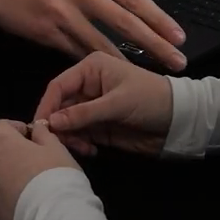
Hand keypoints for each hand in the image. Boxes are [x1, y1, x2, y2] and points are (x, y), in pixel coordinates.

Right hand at [0, 0, 186, 69]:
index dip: (158, 18)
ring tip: (147, 74)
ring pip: (103, 43)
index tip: (178, 35)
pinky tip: (108, 74)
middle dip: (156, 44)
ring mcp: (62, 11)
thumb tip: (122, 3)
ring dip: (127, 61)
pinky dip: (94, 63)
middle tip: (178, 61)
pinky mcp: (46, 32)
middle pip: (126, 22)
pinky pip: (76, 52)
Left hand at [0, 120, 79, 219]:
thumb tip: (36, 128)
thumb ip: (42, 133)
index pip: (3, 126)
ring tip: (32, 190)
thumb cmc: (55, 175)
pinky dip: (7, 198)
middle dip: (13, 155)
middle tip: (36, 166)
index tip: (35, 141)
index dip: (20, 131)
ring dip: (8, 177)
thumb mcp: (56, 147)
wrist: (52, 219)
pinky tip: (26, 206)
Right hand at [34, 51, 173, 155]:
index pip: (59, 85)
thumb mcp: (117, 103)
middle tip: (59, 144)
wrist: (180, 121)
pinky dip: (80, 144)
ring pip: (67, 123)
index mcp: (91, 68)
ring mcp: (92, 108)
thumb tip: (50, 123)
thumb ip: (83, 113)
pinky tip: (90, 151)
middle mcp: (88, 86)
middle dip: (58, 125)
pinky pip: (80, 135)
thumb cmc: (150, 100)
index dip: (47, 105)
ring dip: (69, 137)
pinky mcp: (99, 127)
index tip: (39, 126)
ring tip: (81, 148)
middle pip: (59, 106)